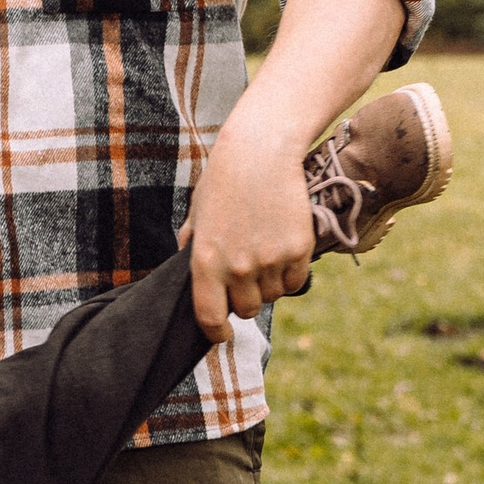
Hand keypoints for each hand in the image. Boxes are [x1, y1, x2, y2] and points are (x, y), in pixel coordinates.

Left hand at [184, 106, 315, 340]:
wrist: (261, 151)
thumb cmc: (225, 179)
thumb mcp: (198, 212)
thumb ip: (192, 244)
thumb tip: (185, 268)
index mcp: (205, 261)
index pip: (209, 317)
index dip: (216, 331)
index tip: (222, 332)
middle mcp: (238, 267)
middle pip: (247, 309)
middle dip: (246, 299)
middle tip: (247, 275)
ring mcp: (270, 260)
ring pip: (273, 295)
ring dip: (269, 284)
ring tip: (264, 251)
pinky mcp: (298, 250)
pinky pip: (295, 281)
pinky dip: (290, 274)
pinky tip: (283, 250)